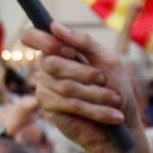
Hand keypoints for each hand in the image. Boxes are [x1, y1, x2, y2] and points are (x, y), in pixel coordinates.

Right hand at [21, 24, 138, 152]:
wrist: (121, 126)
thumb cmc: (115, 88)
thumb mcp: (107, 60)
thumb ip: (84, 42)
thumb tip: (54, 26)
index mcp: (59, 50)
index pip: (31, 37)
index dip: (43, 40)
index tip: (69, 50)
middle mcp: (47, 68)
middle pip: (52, 63)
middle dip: (83, 72)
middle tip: (103, 79)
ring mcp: (45, 89)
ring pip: (65, 86)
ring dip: (96, 93)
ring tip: (115, 100)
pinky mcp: (50, 110)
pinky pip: (69, 104)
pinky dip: (96, 109)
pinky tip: (114, 115)